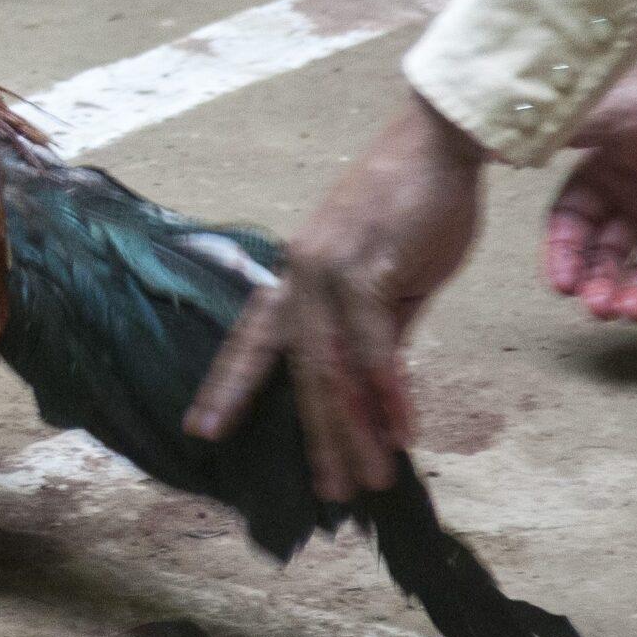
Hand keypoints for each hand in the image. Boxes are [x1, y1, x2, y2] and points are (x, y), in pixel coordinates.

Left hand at [185, 94, 486, 501]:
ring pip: (332, 367)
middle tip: (324, 491)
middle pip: (295, 369)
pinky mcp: (366, 268)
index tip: (200, 428)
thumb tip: (374, 384)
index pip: (252, 341)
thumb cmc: (411, 209)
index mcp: (295, 277)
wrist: (437, 145)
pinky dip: (388, 391)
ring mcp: (326, 270)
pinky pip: (373, 344)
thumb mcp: (387, 280)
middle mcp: (298, 275)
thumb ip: (376, 330)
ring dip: (354, 429)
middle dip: (310, 435)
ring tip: (370, 478)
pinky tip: (402, 431)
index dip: (228, 385)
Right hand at [546, 35, 636, 335]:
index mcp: (608, 169)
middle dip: (598, 283)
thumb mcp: (611, 112)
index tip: (561, 282)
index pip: (572, 222)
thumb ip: (550, 132)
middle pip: (607, 255)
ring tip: (634, 311)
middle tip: (600, 305)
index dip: (563, 253)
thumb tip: (483, 139)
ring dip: (635, 297)